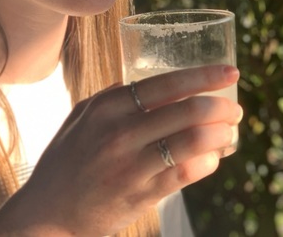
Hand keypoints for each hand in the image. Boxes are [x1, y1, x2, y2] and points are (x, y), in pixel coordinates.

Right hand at [0, 64, 241, 236]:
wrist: (47, 211)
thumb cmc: (67, 159)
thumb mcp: (82, 117)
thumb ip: (113, 97)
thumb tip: (145, 83)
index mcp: (107, 106)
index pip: (166, 83)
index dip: (203, 76)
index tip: (229, 71)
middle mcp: (120, 131)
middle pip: (186, 110)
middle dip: (221, 107)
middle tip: (234, 108)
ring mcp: (131, 164)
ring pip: (192, 142)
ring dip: (220, 135)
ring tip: (230, 133)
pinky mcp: (140, 194)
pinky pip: (185, 173)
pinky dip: (207, 162)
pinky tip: (213, 158)